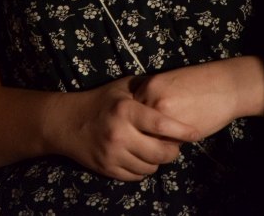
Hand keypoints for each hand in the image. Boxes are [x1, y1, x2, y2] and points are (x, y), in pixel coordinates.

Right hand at [48, 76, 200, 181]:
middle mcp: (120, 133)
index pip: (162, 124)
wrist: (67, 122)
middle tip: (174, 145)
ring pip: (150, 167)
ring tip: (156, 150)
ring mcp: (113, 154)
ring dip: (158, 161)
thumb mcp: (123, 87)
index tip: (196, 133)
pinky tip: (142, 157)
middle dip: (173, 151)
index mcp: (126, 110)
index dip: (182, 131)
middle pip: (160, 152)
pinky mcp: (107, 169)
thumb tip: (175, 88)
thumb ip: (146, 88)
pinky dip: (143, 169)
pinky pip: (136, 176)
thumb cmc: (101, 100)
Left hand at [131, 59, 252, 137]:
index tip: (147, 126)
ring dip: (157, 142)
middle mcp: (149, 99)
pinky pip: (165, 145)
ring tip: (170, 137)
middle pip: (136, 127)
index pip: (131, 114)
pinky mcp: (177, 129)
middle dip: (144, 134)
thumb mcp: (169, 84)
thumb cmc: (200, 84)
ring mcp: (162, 115)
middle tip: (158, 134)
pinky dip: (171, 146)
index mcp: (146, 86)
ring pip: (148, 138)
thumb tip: (140, 123)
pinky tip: (181, 138)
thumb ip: (152, 99)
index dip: (139, 122)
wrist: (226, 86)